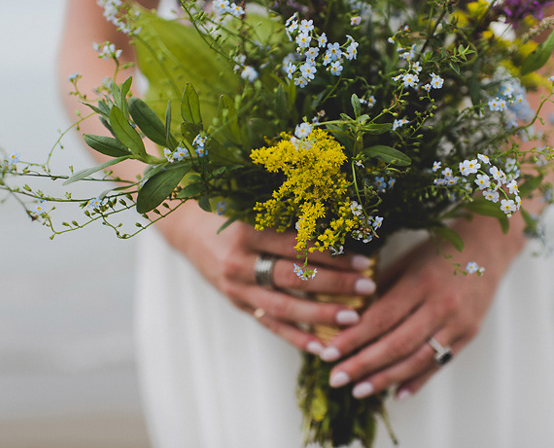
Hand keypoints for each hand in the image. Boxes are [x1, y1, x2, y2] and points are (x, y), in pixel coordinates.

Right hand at [155, 202, 377, 353]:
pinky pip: (270, 324)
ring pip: (284, 306)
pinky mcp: (238, 303)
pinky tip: (321, 346)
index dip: (332, 254)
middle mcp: (240, 262)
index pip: (298, 247)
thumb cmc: (227, 210)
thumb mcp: (252, 205)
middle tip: (367, 288)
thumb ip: (287, 216)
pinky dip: (296, 337)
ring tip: (353, 317)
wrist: (185, 227)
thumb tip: (338, 223)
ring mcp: (237, 287)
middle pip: (295, 278)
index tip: (363, 260)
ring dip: (321, 314)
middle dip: (335, 285)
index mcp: (247, 232)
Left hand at [319, 216, 524, 399]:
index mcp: (420, 282)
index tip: (328, 354)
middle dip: (363, 365)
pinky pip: (440, 362)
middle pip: (397, 344)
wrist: (488, 247)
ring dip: (386, 378)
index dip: (352, 338)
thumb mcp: (406, 261)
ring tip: (359, 390)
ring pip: (417, 359)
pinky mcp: (469, 334)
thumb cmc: (440, 251)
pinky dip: (418, 380)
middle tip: (336, 378)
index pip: (380, 318)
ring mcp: (458, 323)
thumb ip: (380, 287)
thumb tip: (349, 316)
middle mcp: (440, 305)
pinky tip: (397, 394)